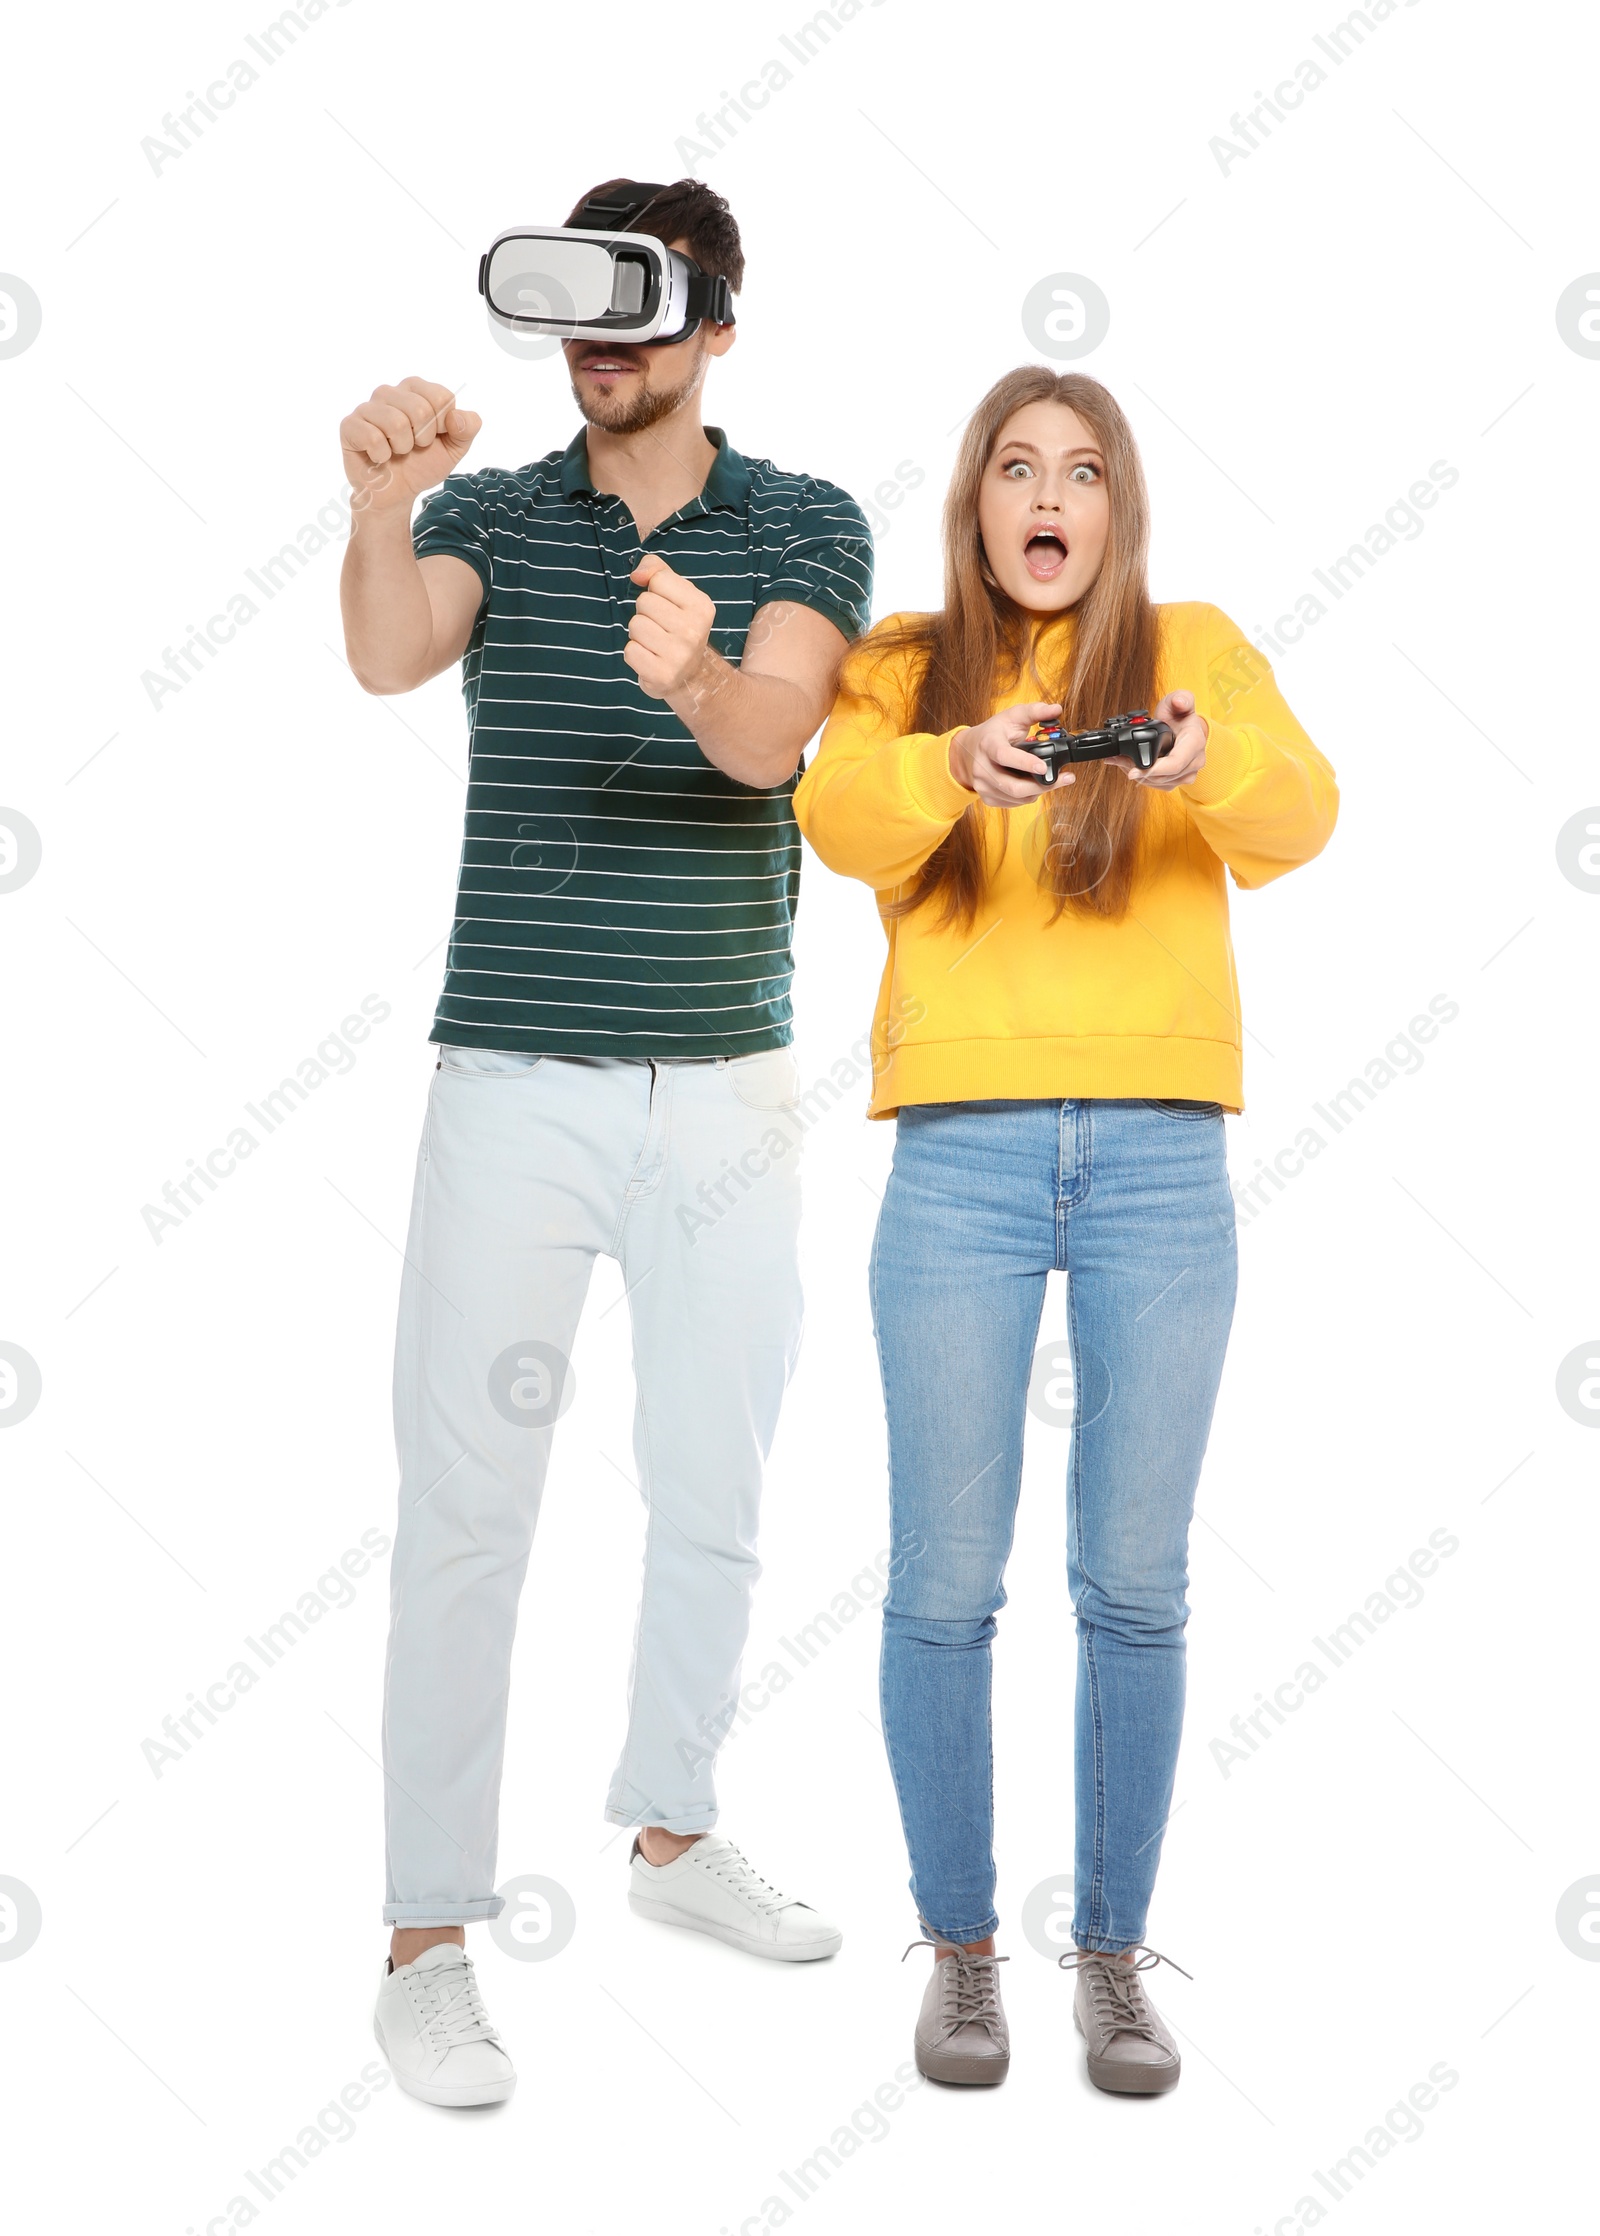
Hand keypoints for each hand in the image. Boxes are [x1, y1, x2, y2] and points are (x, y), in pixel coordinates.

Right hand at [339, 378, 480, 516]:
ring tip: (396, 451)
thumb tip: (456, 417)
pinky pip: (374, 438)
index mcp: (416, 389)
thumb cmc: (423, 464)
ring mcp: (367, 407)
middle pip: (420, 409)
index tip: (434, 436)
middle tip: (413, 447)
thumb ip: (467, 429)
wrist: (397, 493)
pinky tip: (378, 457)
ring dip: (403, 448)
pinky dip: (382, 456)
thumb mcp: (454, 448)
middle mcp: (390, 392)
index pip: (441, 397)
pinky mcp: (350, 425)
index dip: (443, 425)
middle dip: (423, 439)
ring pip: (396, 423)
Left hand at [626, 554, 717, 700]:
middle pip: (644, 602)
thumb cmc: (678, 627)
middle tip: (661, 628)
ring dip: (639, 634)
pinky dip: (635, 654)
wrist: (690, 675)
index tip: (668, 607)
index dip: (656, 591)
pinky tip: (650, 658)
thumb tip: (637, 574)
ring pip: (635, 625)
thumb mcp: (676, 593)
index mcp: (701, 606)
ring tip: (655, 643)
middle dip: (646, 613)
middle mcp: (694, 631)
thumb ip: (657, 570)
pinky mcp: (662, 676)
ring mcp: (679, 656)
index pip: (659, 579)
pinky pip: (630, 651)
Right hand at [948, 702, 1065, 804]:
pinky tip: (1034, 784)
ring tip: (1051, 779)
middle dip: (1042, 785)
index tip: (1043, 767)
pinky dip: (1029, 796)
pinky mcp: (987, 798)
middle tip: (1064, 779)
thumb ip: (1035, 711)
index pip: (1004, 756)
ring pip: (1017, 797)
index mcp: (988, 743)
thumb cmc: (994, 732)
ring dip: (1039, 791)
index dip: (1024, 763)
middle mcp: (981, 767)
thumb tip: (1057, 709)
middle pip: (1013, 786)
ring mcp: (983, 785)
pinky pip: (1014, 803)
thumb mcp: (1012, 716)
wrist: (968, 751)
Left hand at [1117, 689, 1207, 787]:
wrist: (1186, 729)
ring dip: (1138, 775)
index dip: (1153, 770)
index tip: (1133, 771)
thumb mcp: (1178, 700)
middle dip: (1138, 771)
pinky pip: (1158, 785)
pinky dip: (1142, 778)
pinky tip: (1131, 767)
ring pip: (1158, 782)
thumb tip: (1179, 701)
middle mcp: (1195, 761)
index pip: (1175, 764)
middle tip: (1119, 760)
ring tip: (1122, 760)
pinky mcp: (1178, 780)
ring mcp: (1187, 773)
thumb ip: (1180, 698)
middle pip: (1163, 776)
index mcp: (1195, 742)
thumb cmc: (1180, 715)